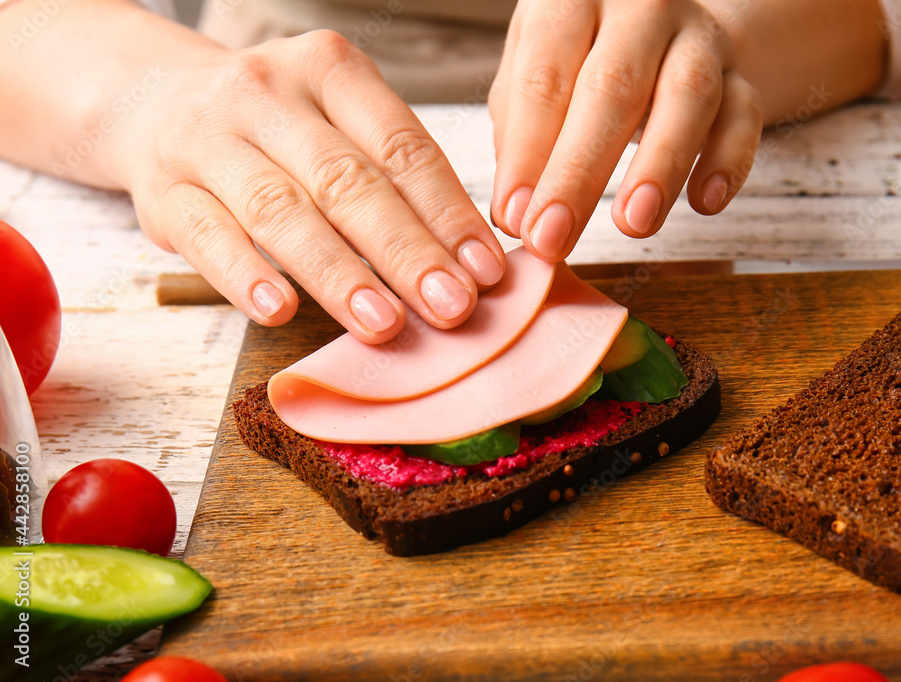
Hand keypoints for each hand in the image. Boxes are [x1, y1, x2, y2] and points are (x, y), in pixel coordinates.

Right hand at [109, 31, 504, 342]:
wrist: (156, 103)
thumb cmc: (278, 129)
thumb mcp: (337, 124)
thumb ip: (394, 179)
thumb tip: (467, 264)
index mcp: (329, 69)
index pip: (401, 147)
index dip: (448, 212)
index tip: (486, 271)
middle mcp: (266, 94)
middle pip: (347, 181)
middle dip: (406, 251)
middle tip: (451, 307)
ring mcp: (207, 139)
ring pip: (281, 210)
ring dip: (338, 273)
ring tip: (384, 323)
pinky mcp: (162, 192)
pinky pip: (207, 236)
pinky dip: (244, 275)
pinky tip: (280, 310)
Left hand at [489, 0, 762, 260]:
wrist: (662, 29)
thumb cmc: (578, 60)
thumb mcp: (532, 75)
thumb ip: (519, 137)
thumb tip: (516, 213)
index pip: (545, 78)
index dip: (527, 153)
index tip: (514, 218)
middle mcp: (640, 6)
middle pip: (611, 87)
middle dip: (578, 172)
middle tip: (554, 237)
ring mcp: (697, 36)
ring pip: (687, 96)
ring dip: (659, 166)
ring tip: (632, 223)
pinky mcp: (741, 72)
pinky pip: (744, 115)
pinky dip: (727, 161)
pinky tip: (705, 202)